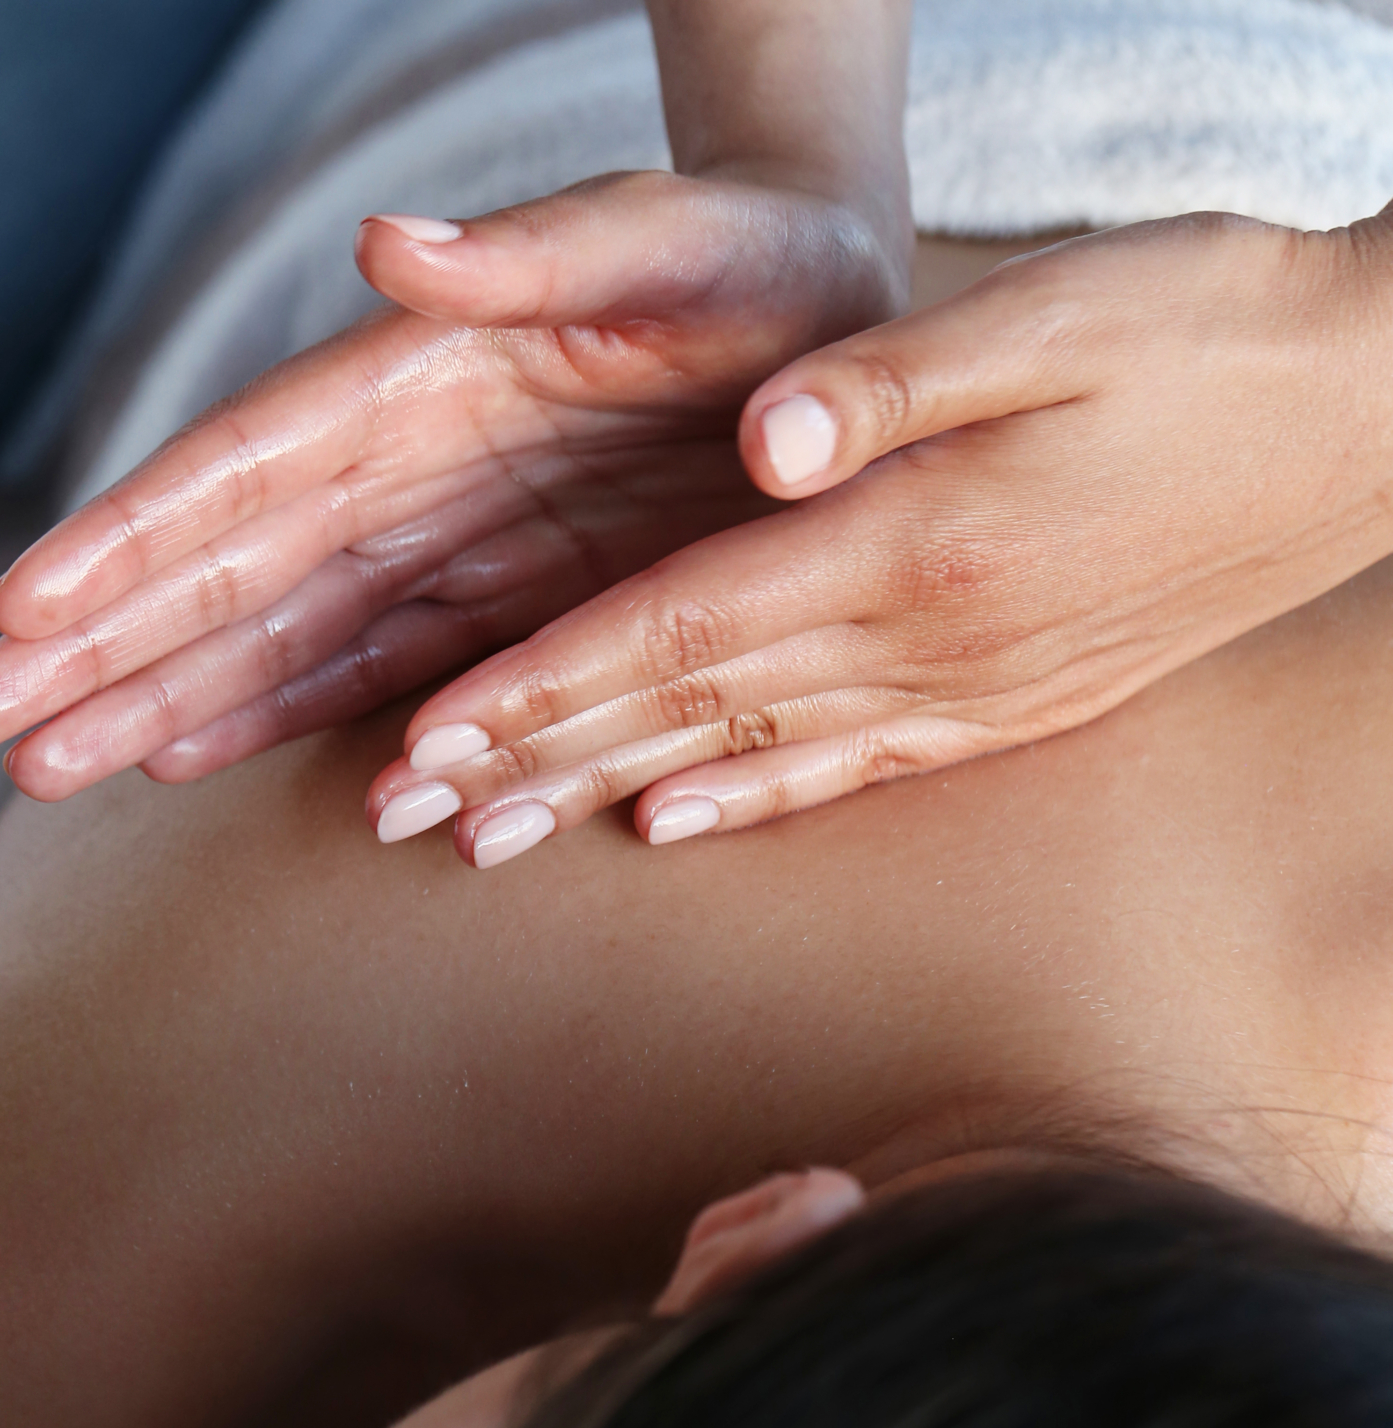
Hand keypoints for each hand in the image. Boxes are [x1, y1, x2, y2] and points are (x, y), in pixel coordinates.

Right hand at [0, 171, 905, 802]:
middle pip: (222, 574)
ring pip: (269, 641)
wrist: (839, 331)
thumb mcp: (674, 243)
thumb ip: (536, 253)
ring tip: (41, 776)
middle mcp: (406, 474)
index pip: (244, 468)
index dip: (131, 539)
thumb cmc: (760, 266)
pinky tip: (182, 767)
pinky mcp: (501, 613)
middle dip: (95, 653)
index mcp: (422, 381)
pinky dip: (277, 728)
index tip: (21, 610)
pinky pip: (370, 685)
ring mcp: (444, 551)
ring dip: (153, 706)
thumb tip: (385, 239)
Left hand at [364, 212, 1392, 865]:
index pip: (681, 630)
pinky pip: (848, 772)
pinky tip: (677, 825)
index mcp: (916, 547)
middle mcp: (929, 647)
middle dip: (531, 766)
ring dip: (607, 799)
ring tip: (492, 843)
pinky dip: (748, 800)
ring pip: (747, 757)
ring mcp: (971, 691)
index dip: (543, 688)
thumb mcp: (1062, 313)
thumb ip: (896, 384)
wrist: (1367, 417)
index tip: (427, 736)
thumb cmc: (1210, 332)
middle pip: (684, 717)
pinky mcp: (1010, 703)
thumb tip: (762, 446)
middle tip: (402, 818)